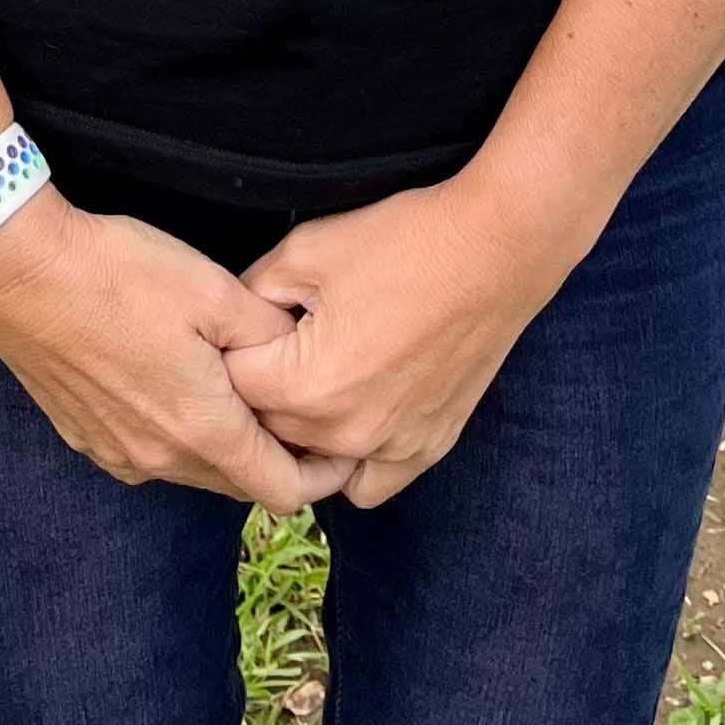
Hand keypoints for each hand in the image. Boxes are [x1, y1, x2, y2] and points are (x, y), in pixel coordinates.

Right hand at [0, 189, 352, 511]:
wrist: (21, 272)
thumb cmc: (121, 275)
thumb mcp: (214, 292)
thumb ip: (270, 337)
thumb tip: (304, 362)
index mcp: (203, 429)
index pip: (283, 492)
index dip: (322, 474)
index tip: (341, 442)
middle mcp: (161, 460)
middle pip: (239, 483)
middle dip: (275, 456)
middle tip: (294, 404)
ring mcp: (118, 454)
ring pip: (194, 469)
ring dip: (223, 443)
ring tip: (235, 386)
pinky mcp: (86, 438)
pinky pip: (150, 453)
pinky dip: (176, 433)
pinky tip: (173, 380)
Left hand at [220, 177, 558, 508]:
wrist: (494, 249)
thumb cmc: (402, 241)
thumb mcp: (305, 250)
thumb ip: (251, 294)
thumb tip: (229, 321)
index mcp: (308, 386)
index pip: (233, 387)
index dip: (232, 348)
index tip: (243, 325)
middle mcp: (347, 433)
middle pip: (270, 429)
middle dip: (262, 388)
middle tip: (278, 342)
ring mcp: (392, 448)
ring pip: (314, 462)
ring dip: (301, 431)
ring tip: (311, 379)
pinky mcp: (428, 448)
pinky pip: (369, 483)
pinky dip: (351, 460)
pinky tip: (351, 414)